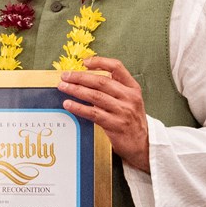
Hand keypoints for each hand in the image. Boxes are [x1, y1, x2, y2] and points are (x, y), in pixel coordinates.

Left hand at [58, 56, 150, 172]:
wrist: (142, 144)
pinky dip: (79, 107)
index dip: (99, 62)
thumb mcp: (129, 100)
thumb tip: (87, 77)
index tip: (84, 62)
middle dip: (80, 77)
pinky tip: (68, 104)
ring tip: (63, 87)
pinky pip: (93, 113)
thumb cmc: (131, 120)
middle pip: (101, 81)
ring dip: (76, 90)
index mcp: (132, 87)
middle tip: (65, 76)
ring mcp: (123, 111)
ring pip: (95, 96)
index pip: (116, 67)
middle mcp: (129, 97)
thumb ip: (114, 88)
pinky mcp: (115, 125)